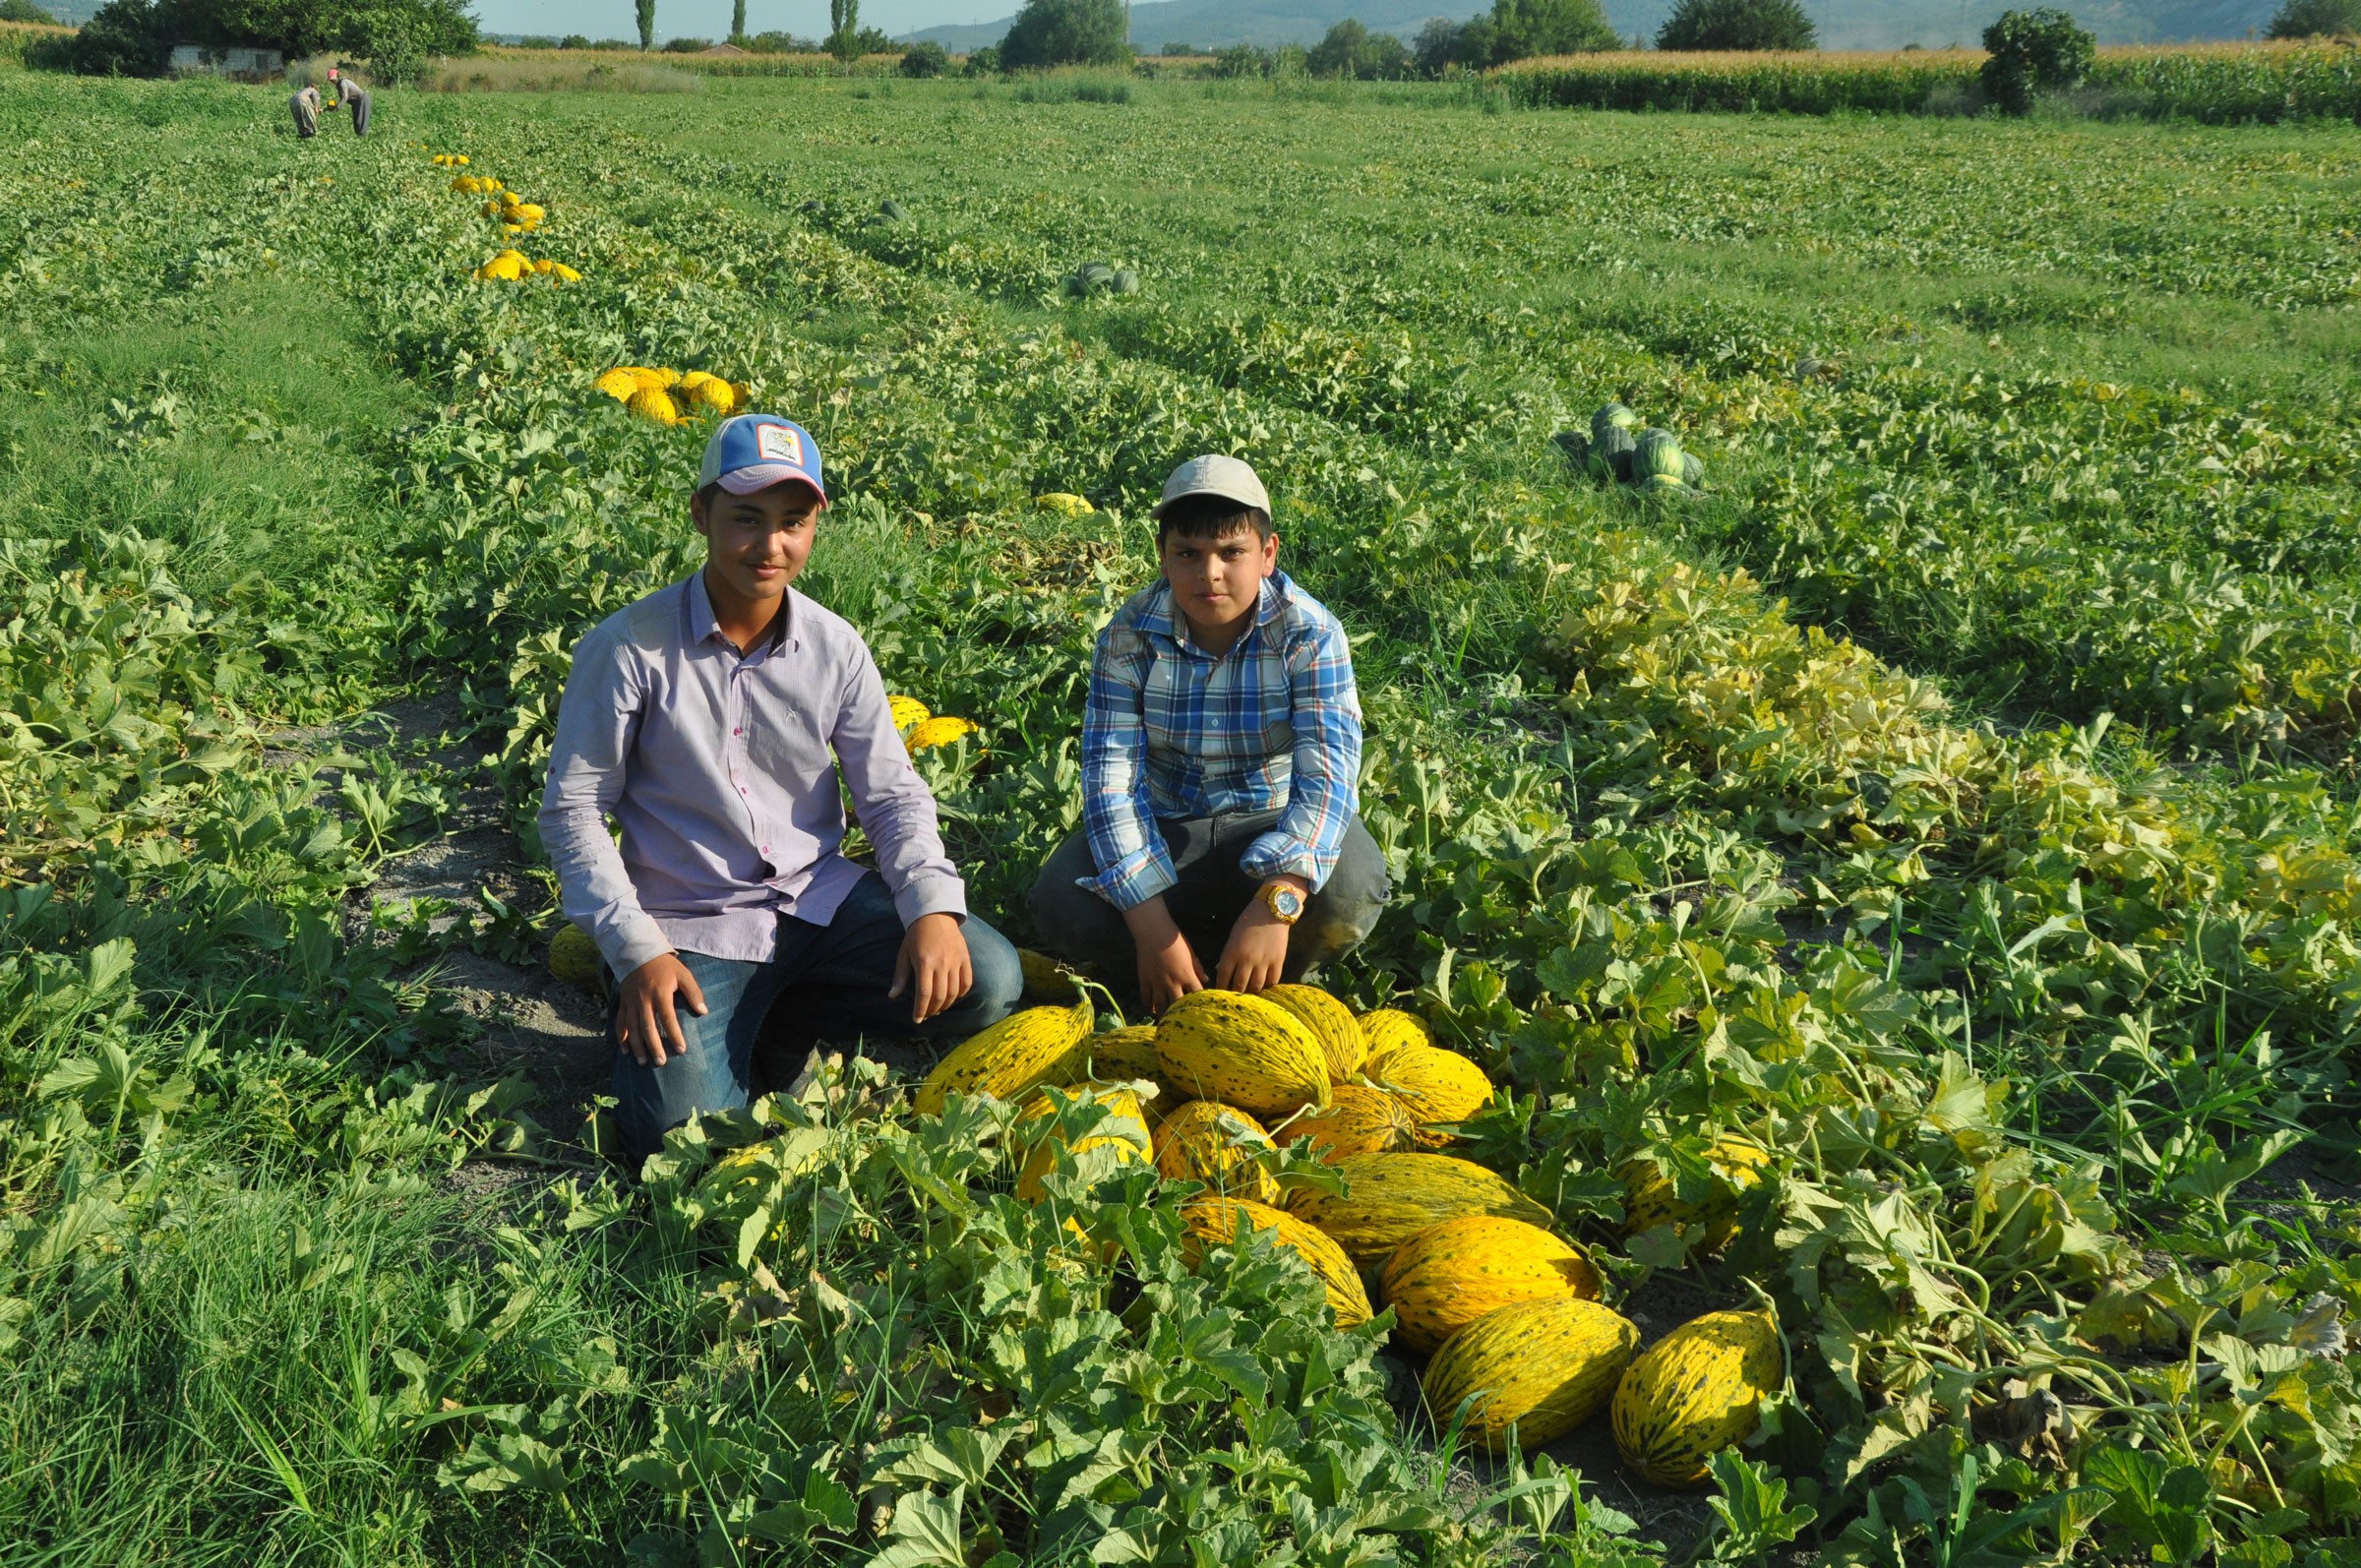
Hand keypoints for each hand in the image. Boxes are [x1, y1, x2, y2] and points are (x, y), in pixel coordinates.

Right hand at [616, 952, 706, 1067]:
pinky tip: (625, 1051)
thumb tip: (704, 1011)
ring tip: (643, 1062)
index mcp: (660, 993)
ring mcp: (631, 1002)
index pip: (668, 1018)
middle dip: (654, 1046)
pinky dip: (621, 1038)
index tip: (681, 1049)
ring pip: (632, 1028)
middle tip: (661, 1062)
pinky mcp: (623, 1003)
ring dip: (637, 1046)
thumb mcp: (683, 974)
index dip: (675, 1034)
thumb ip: (694, 993)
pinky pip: (620, 1023)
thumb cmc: (665, 966)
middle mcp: (643, 1000)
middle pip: (648, 1027)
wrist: (638, 953)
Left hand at [892, 912, 971, 1023]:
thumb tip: (892, 996)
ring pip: (954, 992)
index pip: (924, 993)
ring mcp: (956, 961)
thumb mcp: (904, 954)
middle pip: (939, 996)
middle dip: (932, 1010)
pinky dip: (960, 994)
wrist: (935, 915)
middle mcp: (942, 963)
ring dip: (945, 1005)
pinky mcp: (965, 958)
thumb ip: (900, 976)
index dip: (920, 1010)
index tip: (917, 1019)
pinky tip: (952, 997)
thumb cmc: (916, 936)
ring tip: (938, 1008)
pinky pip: (966, 982)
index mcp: (924, 962)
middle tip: (927, 1015)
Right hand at [1123, 895, 1206, 1014]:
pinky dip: (1148, 1004)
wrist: (1153, 931)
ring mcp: (1157, 982)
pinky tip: (1150, 1009)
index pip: (1196, 995)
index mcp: (1186, 975)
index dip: (1200, 1004)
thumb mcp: (1191, 953)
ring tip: (1165, 1021)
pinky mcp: (1144, 979)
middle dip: (1180, 1014)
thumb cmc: (1175, 940)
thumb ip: (1198, 968)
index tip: (1202, 1010)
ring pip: (1160, 1005)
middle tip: (1183, 1022)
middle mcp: (1172, 982)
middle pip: (1177, 1005)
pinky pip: (1146, 996)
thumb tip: (1206, 980)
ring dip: (1163, 1014)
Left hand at [1215, 878, 1304, 992]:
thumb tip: (1223, 971)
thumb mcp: (1232, 937)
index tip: (1221, 995)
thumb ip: (1228, 955)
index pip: (1223, 978)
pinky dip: (1268, 986)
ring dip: (1252, 992)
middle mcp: (1247, 960)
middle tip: (1236, 999)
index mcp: (1232, 952)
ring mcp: (1263, 961)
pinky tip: (1265, 985)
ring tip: (1250, 994)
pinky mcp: (1278, 961)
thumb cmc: (1248, 922)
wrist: (1271, 910)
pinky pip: (1273, 981)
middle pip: (1240, 986)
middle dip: (1236, 994)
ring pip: (1256, 986)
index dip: (1221, 989)